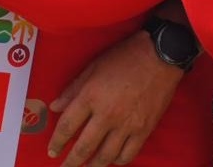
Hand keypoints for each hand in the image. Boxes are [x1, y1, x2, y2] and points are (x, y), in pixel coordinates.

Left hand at [46, 29, 183, 166]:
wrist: (160, 56)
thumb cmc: (124, 57)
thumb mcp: (92, 67)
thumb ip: (72, 89)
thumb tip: (55, 107)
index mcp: (90, 96)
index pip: (67, 127)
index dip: (57, 142)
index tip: (52, 151)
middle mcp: (106, 114)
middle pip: (84, 147)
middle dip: (71, 162)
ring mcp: (126, 125)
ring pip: (106, 156)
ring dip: (93, 165)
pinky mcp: (144, 130)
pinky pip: (128, 154)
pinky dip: (118, 161)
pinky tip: (112, 159)